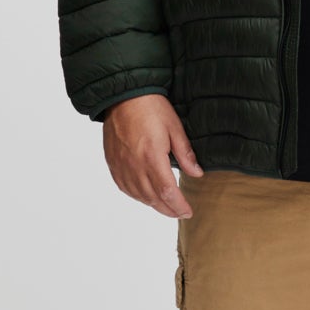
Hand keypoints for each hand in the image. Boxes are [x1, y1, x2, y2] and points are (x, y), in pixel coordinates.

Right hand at [101, 94, 203, 217]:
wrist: (122, 96)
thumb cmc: (151, 108)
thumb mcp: (174, 127)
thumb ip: (185, 154)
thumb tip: (197, 174)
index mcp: (152, 157)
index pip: (167, 192)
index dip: (178, 206)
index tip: (188, 211)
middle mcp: (134, 165)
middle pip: (152, 199)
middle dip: (169, 209)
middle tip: (181, 213)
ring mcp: (121, 166)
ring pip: (138, 196)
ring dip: (154, 205)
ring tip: (167, 206)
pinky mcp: (112, 163)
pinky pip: (124, 188)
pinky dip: (137, 196)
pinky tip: (146, 196)